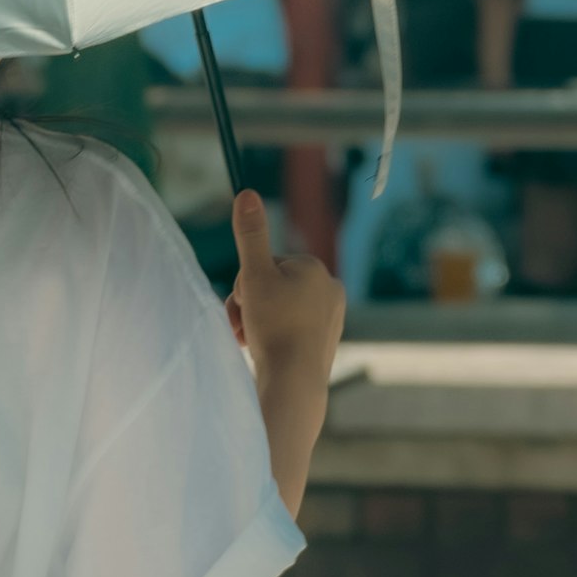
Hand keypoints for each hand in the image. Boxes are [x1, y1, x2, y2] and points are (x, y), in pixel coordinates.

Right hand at [225, 188, 344, 379]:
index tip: (248, 305)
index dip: (246, 284)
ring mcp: (331, 318)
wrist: (294, 384)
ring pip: (278, 309)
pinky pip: (289, 330)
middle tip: (246, 327)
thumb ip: (250, 234)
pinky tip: (267, 352)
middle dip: (251, 304)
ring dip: (257, 322)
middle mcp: (330, 289)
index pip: (264, 265)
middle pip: (271, 287)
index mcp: (316, 269)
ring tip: (254, 341)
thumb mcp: (255, 276)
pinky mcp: (324, 343)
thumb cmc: (275, 327)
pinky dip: (272, 338)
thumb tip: (246, 192)